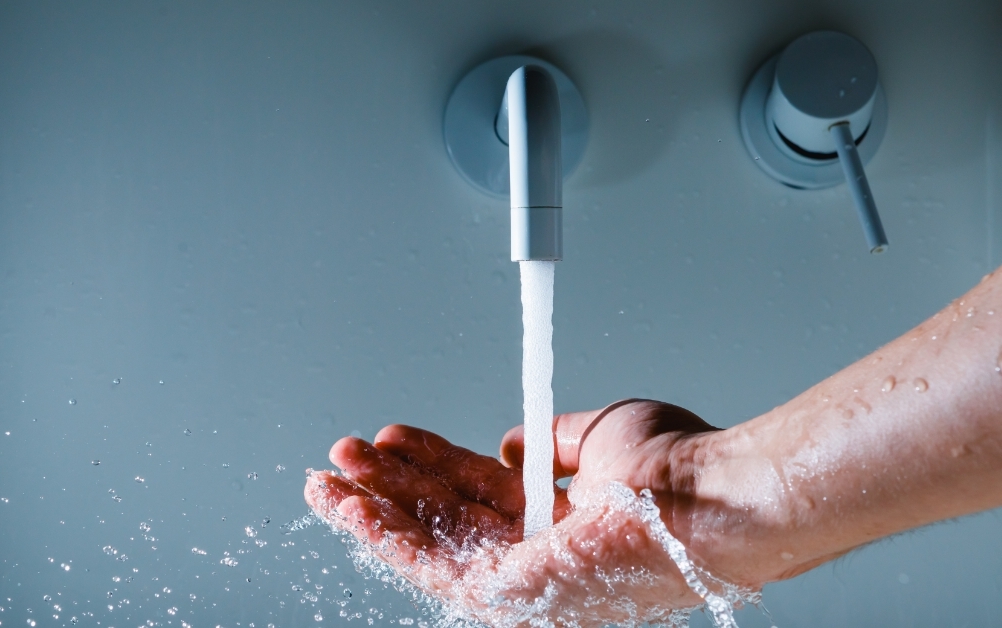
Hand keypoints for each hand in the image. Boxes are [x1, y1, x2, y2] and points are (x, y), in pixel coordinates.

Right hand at [304, 399, 763, 625]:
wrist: (708, 496)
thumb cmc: (676, 469)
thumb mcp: (601, 435)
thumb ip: (550, 441)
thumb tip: (509, 443)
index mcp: (555, 524)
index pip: (473, 495)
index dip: (428, 465)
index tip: (392, 439)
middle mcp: (534, 559)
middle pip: (441, 521)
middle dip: (387, 487)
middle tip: (343, 456)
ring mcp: (521, 583)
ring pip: (426, 547)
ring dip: (371, 511)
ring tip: (327, 479)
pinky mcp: (509, 596)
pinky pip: (430, 567)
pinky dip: (383, 536)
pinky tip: (350, 507)